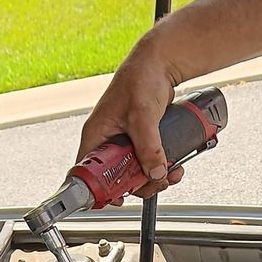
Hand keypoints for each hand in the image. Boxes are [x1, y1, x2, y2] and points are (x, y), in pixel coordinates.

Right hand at [76, 37, 185, 200]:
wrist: (159, 64)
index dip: (100, 189)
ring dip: (154, 178)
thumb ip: (149, 146)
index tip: (119, 198)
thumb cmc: (140, 78)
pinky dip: (161, 168)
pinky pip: (147, 163)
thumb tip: (155, 172)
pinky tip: (174, 165)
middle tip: (156, 182)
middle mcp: (107, 142)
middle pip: (116, 178)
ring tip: (171, 173)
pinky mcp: (139, 141)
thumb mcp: (143, 116)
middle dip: (139, 184)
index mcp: (96, 136)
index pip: (88, 172)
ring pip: (135, 173)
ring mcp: (124, 143)